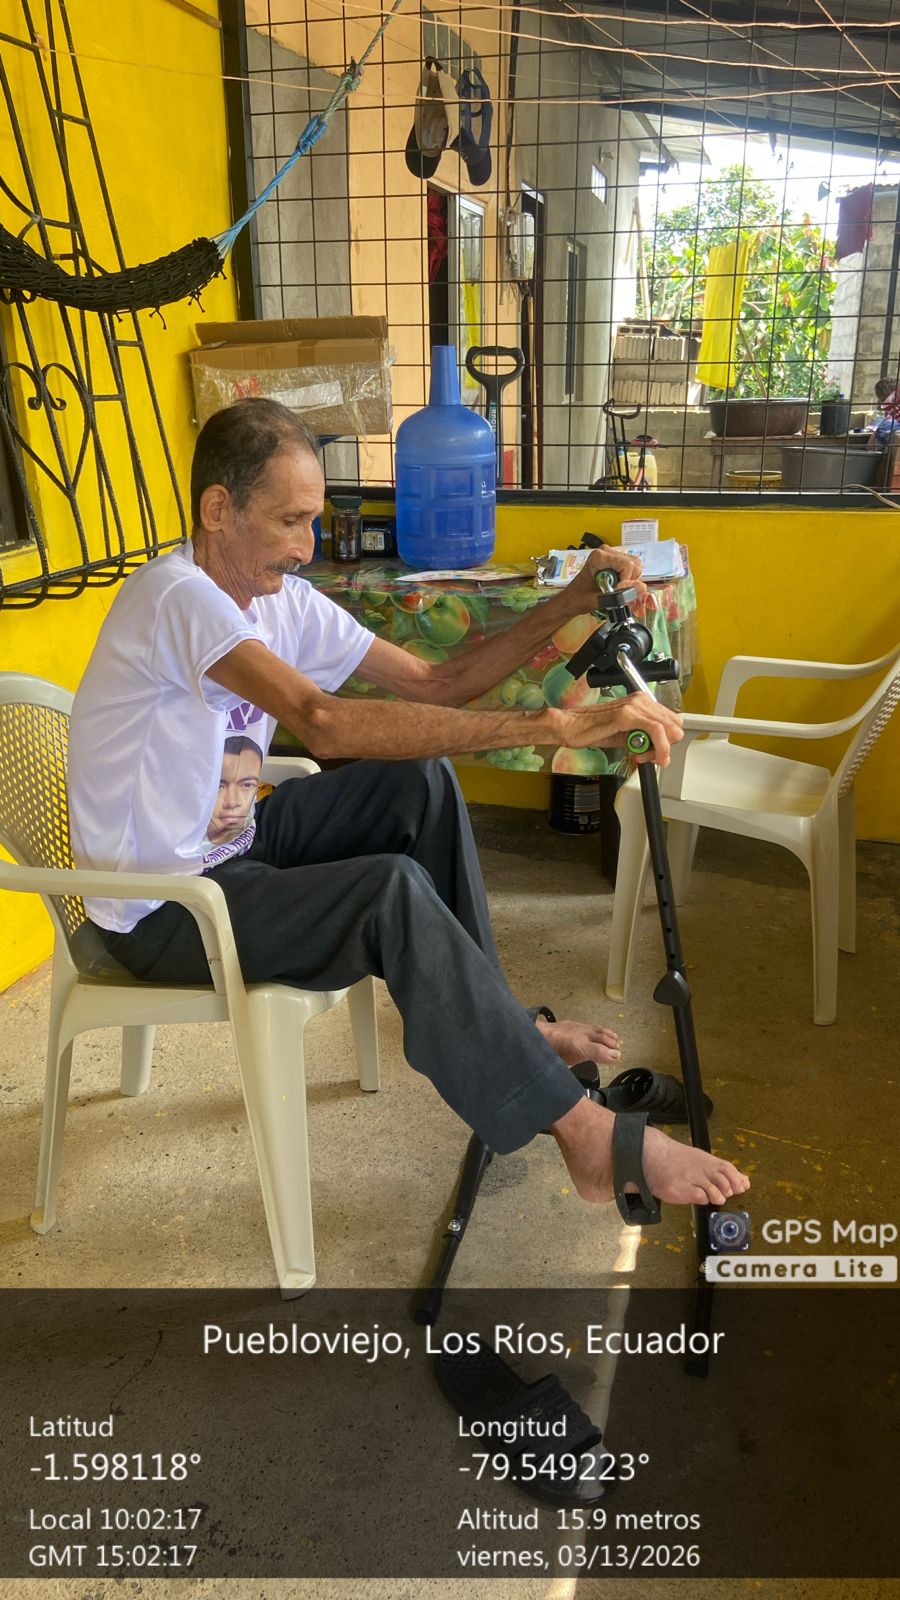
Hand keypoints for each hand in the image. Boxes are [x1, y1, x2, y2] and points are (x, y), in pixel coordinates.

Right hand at [563, 691, 682, 765]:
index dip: (668, 740)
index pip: (671, 721)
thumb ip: (643, 738)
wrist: (570, 726)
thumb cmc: (591, 729)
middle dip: (666, 745)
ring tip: (642, 756)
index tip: (656, 753)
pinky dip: (658, 747)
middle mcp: (641, 700)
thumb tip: (658, 749)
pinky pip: (656, 731)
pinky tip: (645, 755)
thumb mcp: (625, 735)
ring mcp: (635, 706)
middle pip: (675, 725)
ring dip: (660, 749)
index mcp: (641, 702)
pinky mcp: (628, 714)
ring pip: (669, 729)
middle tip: (649, 756)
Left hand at [564, 546, 646, 612]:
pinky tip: (619, 585)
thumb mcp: (602, 599)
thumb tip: (641, 587)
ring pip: (636, 566)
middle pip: (635, 564)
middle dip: (630, 581)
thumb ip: (622, 593)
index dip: (627, 581)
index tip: (618, 590)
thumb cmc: (581, 598)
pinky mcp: (615, 559)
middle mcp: (606, 551)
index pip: (628, 565)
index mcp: (600, 557)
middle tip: (618, 590)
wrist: (573, 598)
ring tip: (618, 588)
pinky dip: (629, 579)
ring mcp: (611, 554)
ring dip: (631, 580)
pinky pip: (632, 567)